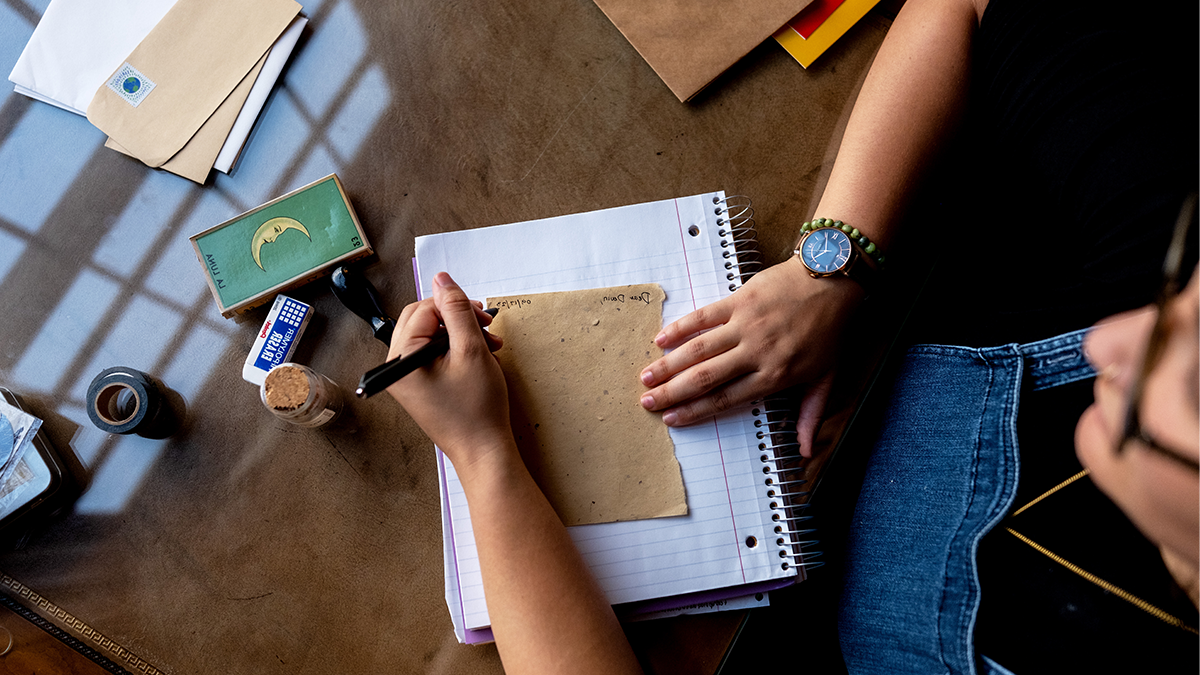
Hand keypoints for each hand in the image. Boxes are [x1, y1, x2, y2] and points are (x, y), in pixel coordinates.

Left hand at [387, 272, 513, 469]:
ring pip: (432, 337)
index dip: (454, 307)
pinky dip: (459, 352)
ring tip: (490, 347)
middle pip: (423, 321)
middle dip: (457, 319)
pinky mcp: (421, 388)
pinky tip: (481, 360)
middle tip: (485, 327)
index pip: (423, 310)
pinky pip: (436, 356)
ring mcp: (408, 380)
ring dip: (462, 336)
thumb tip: (442, 280)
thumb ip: (456, 310)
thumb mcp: (471, 350)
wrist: (484, 452)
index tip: (482, 316)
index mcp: (400, 359)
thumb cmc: (476, 410)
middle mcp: (397, 369)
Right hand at [638, 258, 862, 455]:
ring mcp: (746, 325)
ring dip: (668, 364)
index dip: (694, 411)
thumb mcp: (827, 379)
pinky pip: (704, 316)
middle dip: (671, 392)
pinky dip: (680, 328)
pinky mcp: (740, 300)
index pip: (725, 399)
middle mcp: (756, 353)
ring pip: (698, 349)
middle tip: (647, 402)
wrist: (833, 282)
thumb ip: (810, 416)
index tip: (671, 419)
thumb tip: (805, 453)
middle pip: (705, 378)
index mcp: (775, 376)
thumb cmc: (831, 331)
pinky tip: (660, 339)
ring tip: (645, 376)